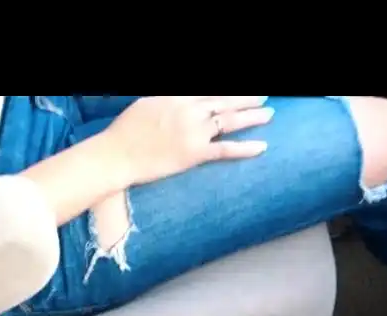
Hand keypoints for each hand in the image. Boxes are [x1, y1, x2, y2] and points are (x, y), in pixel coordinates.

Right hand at [103, 96, 273, 186]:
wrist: (117, 154)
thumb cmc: (127, 131)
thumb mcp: (149, 103)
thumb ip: (171, 99)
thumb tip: (184, 99)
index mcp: (177, 96)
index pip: (210, 90)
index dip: (229, 90)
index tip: (243, 90)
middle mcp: (189, 109)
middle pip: (225, 100)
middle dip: (248, 97)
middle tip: (264, 96)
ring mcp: (193, 131)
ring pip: (230, 121)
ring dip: (252, 116)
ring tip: (269, 113)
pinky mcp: (194, 153)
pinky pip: (225, 149)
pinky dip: (245, 148)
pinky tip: (262, 147)